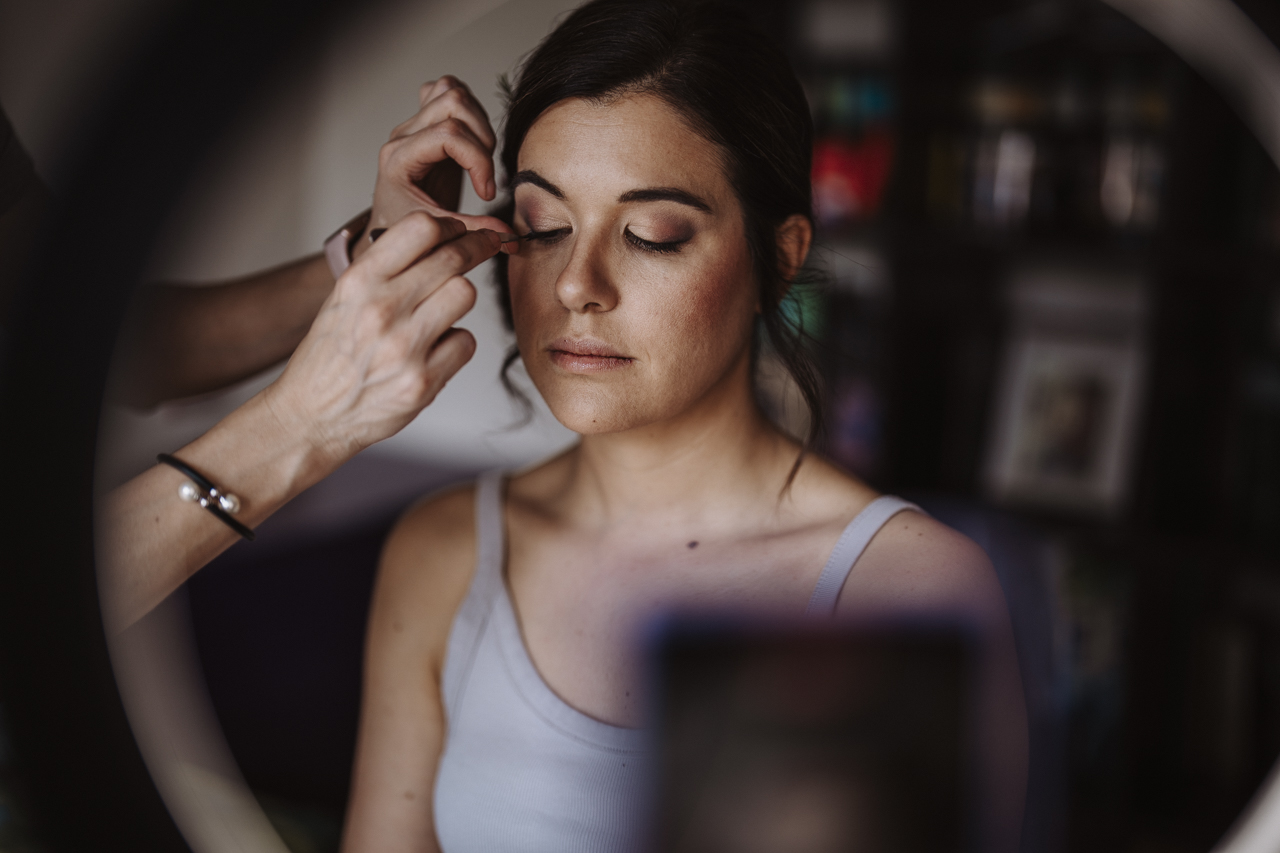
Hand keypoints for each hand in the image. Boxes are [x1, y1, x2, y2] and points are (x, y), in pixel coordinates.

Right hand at [262, 213, 512, 462]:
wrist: (312, 415)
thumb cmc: (330, 356)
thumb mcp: (344, 299)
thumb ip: (386, 269)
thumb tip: (441, 238)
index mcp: (358, 282)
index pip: (420, 229)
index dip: (450, 225)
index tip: (460, 230)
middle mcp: (381, 309)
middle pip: (453, 258)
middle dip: (477, 247)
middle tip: (486, 246)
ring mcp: (404, 347)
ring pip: (464, 294)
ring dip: (459, 299)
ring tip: (440, 312)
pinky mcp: (423, 381)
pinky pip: (466, 342)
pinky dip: (456, 344)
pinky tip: (433, 351)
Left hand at [354, 76, 508, 261]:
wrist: (391, 223)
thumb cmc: (406, 227)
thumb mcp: (438, 232)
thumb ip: (474, 230)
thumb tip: (511, 237)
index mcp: (399, 159)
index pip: (449, 135)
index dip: (478, 161)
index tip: (487, 193)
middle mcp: (403, 135)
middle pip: (453, 104)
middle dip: (482, 140)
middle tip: (485, 174)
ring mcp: (413, 124)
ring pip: (451, 90)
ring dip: (478, 122)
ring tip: (480, 157)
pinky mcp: (425, 120)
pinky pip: (445, 90)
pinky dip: (468, 108)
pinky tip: (472, 139)